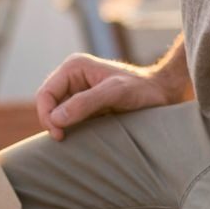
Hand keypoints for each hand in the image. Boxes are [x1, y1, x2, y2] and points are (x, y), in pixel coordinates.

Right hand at [34, 53, 179, 140]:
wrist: (163, 94)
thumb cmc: (143, 90)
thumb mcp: (115, 93)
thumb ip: (85, 103)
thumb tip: (56, 119)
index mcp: (74, 67)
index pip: (45, 94)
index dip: (47, 115)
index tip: (59, 135)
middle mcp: (73, 78)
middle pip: (48, 105)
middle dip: (53, 122)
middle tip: (64, 140)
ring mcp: (79, 92)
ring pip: (58, 114)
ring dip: (63, 127)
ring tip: (75, 139)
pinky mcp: (87, 106)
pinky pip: (70, 120)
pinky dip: (72, 130)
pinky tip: (83, 138)